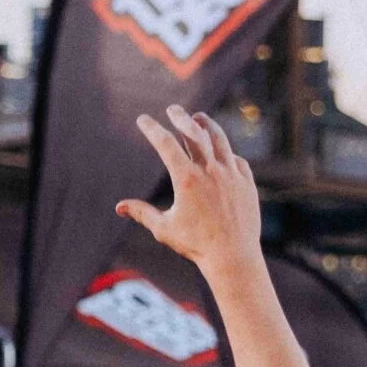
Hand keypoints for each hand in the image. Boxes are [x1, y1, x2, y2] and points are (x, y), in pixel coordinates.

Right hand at [123, 107, 260, 272]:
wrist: (233, 256)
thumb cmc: (196, 245)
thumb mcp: (164, 229)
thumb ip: (142, 213)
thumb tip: (119, 207)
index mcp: (187, 179)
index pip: (165, 144)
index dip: (151, 128)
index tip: (143, 120)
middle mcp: (211, 171)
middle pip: (194, 132)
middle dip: (180, 117)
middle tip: (172, 110)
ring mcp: (232, 174)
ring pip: (219, 140)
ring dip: (207, 125)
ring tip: (199, 118)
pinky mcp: (246, 182)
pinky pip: (236, 160)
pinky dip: (226, 152)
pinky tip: (220, 151)